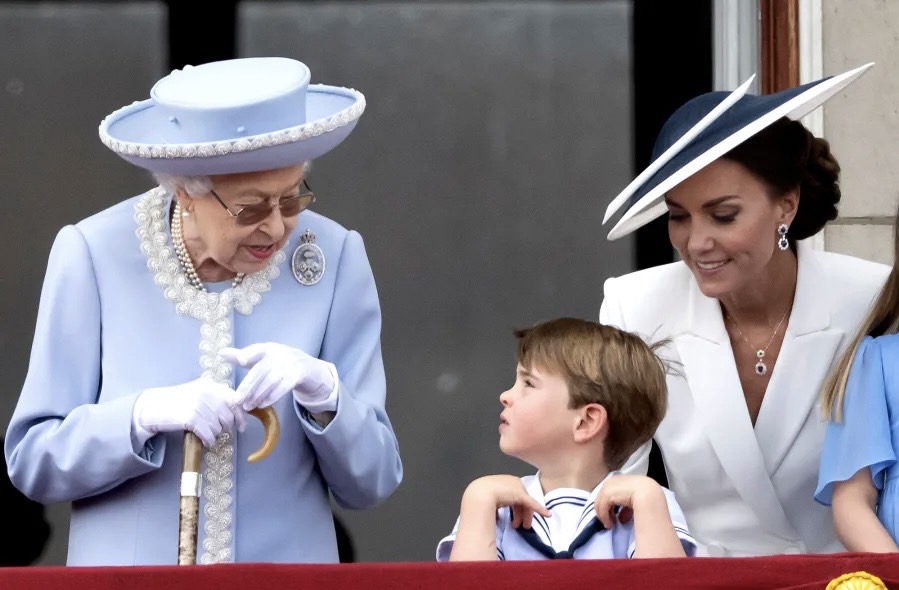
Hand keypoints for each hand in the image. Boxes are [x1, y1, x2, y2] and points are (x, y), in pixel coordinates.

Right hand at [132, 377, 245, 447]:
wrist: (153, 407)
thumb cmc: (177, 402)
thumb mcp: (199, 393)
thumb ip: (217, 399)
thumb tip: (239, 411)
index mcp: (211, 386)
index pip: (235, 400)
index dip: (240, 415)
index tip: (241, 425)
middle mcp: (207, 393)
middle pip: (229, 416)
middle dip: (227, 427)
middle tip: (219, 431)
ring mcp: (199, 405)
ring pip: (219, 427)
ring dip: (215, 434)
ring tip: (206, 432)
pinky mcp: (191, 418)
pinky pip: (209, 434)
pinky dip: (209, 440)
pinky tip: (205, 440)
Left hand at [218, 343, 337, 412]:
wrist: (309, 369)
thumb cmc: (280, 364)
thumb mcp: (263, 358)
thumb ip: (243, 356)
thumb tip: (221, 353)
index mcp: (270, 348)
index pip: (258, 350)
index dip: (250, 353)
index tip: (241, 359)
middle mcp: (281, 354)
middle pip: (261, 370)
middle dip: (248, 386)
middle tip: (236, 400)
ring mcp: (291, 364)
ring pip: (271, 381)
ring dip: (258, 395)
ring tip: (247, 406)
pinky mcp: (298, 375)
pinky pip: (283, 387)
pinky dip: (272, 396)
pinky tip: (262, 404)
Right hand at [463, 475, 550, 528]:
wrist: (479, 493)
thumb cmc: (479, 496)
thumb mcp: (488, 498)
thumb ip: (494, 502)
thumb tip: (494, 514)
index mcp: (504, 482)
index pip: (514, 496)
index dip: (516, 508)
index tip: (514, 518)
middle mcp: (512, 482)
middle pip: (521, 499)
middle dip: (521, 513)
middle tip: (521, 525)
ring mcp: (517, 488)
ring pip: (526, 503)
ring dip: (526, 516)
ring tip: (524, 526)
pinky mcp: (521, 495)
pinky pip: (532, 503)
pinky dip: (540, 509)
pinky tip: (546, 515)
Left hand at [594, 474, 665, 528]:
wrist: (648, 493)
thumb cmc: (646, 496)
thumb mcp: (635, 501)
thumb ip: (626, 508)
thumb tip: (621, 518)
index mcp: (620, 480)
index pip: (611, 492)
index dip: (612, 506)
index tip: (616, 517)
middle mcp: (612, 480)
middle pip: (603, 497)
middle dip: (606, 510)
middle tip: (610, 522)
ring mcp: (608, 486)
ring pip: (600, 502)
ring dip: (604, 515)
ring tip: (609, 525)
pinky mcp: (606, 493)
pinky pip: (601, 507)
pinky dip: (604, 516)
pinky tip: (610, 523)